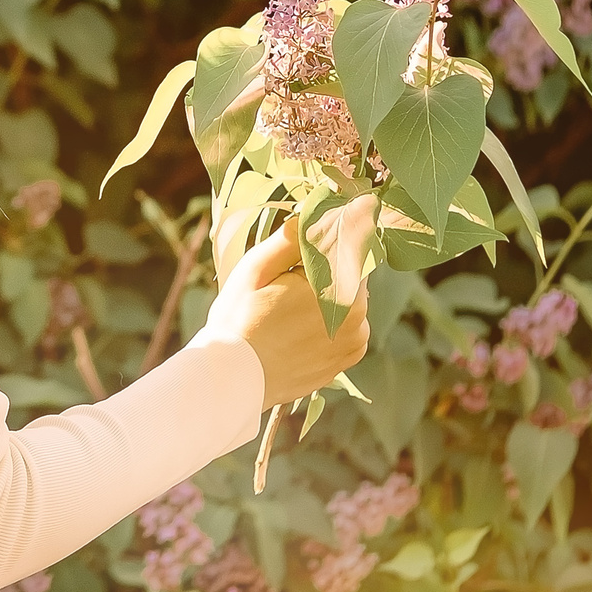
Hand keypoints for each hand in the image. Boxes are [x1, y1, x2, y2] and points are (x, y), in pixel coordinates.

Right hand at [200, 196, 375, 409]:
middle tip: (286, 280)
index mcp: (342, 290)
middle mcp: (358, 318)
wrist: (233, 378)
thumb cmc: (240, 319)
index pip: (352, 246)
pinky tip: (295, 327)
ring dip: (327, 296)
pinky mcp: (345, 360)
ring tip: (286, 309)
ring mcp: (354, 343)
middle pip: (350, 273)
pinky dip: (327, 321)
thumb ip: (292, 238)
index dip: (329, 238)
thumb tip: (315, 212)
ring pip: (347, 300)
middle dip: (324, 269)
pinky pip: (344, 327)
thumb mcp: (257, 267)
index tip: (306, 243)